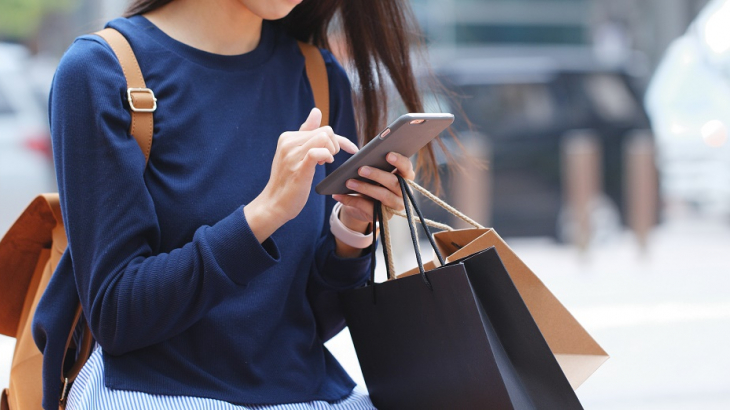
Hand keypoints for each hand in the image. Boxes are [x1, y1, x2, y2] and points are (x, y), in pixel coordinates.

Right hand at [245, 108, 357, 242]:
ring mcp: (292, 155)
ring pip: (324, 138)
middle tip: (329, 161)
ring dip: (332, 151)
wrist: (274, 204)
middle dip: (335, 145)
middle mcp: (288, 142)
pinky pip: (317, 152)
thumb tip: (316, 111)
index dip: (338, 139)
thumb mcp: (295, 154)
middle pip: (325, 131)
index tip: (350, 149)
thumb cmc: (288, 180)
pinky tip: (325, 163)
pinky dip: (327, 155)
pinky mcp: (298, 168)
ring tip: (325, 163)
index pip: (320, 128)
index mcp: (288, 137)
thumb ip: (306, 133)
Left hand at [332, 151, 415, 232]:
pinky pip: (369, 208)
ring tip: (349, 182)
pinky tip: (339, 195)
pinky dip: (352, 201)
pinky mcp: (383, 216)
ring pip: (383, 196)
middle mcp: (404, 192)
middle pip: (394, 182)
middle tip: (361, 169)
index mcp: (405, 177)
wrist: (365, 205)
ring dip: (365, 188)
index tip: (388, 154)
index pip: (407, 168)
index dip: (399, 161)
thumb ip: (373, 164)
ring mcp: (395, 206)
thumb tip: (360, 158)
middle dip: (377, 175)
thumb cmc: (372, 182)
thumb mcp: (374, 172)